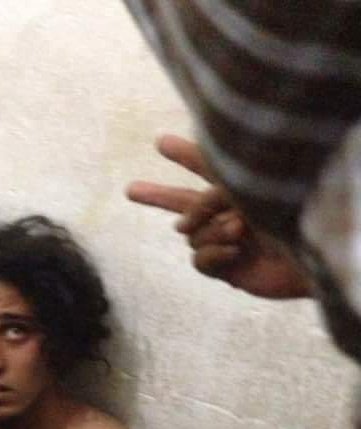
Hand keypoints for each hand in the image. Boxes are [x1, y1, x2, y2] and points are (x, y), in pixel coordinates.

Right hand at [127, 134, 311, 299]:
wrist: (316, 254)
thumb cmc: (291, 212)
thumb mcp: (244, 190)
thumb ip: (208, 200)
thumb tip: (177, 228)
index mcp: (242, 186)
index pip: (206, 166)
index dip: (184, 154)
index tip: (160, 143)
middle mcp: (231, 211)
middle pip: (185, 202)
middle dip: (157, 195)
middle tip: (130, 190)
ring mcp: (228, 240)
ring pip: (192, 234)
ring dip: (212, 231)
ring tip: (241, 231)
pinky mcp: (228, 269)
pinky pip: (199, 259)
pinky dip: (214, 254)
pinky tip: (236, 252)